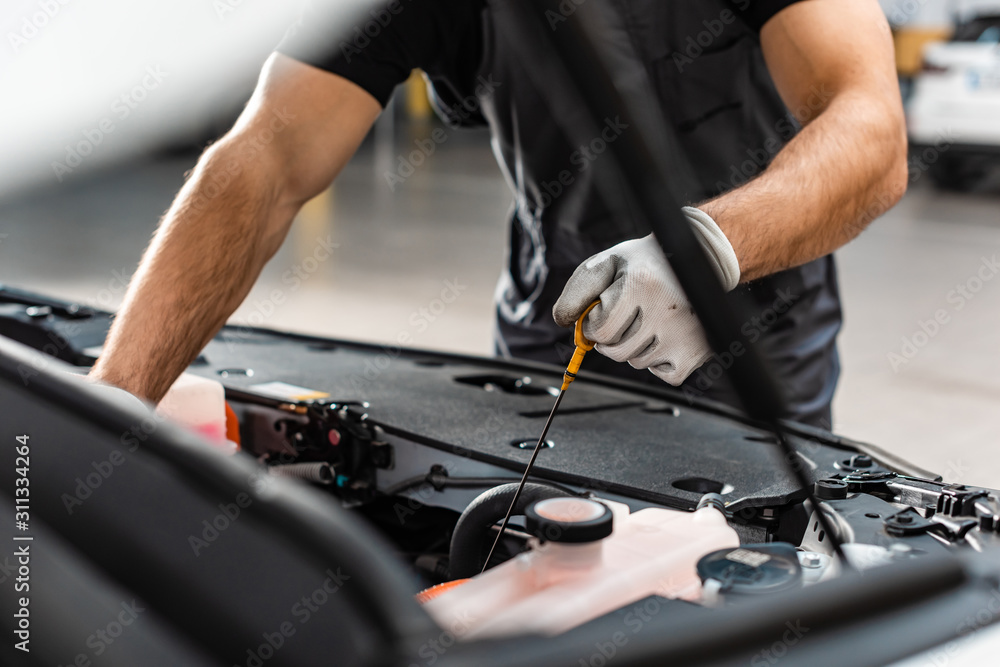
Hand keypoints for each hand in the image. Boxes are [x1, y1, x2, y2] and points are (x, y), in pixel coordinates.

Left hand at [552, 207, 739, 384]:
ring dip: (635, 346)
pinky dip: (660, 360)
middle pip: (616, 351)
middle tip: (627, 313)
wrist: (697, 257)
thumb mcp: (607, 263)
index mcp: (641, 284)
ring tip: (650, 317)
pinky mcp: (699, 351)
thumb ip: (579, 290)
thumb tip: (564, 322)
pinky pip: (664, 373)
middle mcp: (666, 310)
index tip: (605, 308)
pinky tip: (666, 333)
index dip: (595, 322)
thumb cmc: (644, 263)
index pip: (599, 329)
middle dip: (612, 336)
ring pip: (638, 362)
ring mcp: (685, 334)